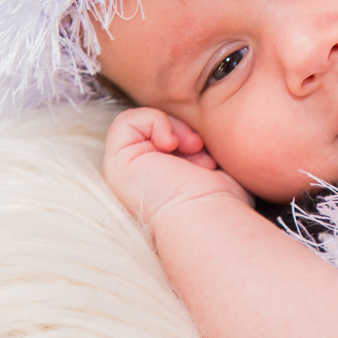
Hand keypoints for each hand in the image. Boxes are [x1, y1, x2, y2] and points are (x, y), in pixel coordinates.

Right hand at [103, 107, 252, 227]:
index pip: (169, 137)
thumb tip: (199, 133)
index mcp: (160, 181)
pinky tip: (172, 144)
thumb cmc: (221, 203)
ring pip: (142, 123)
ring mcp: (126, 171)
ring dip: (173, 126)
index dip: (191, 136)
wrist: (207, 217)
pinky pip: (127, 121)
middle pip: (157, 128)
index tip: (210, 158)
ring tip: (192, 147)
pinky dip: (155, 121)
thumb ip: (202, 151)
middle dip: (185, 131)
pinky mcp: (117, 163)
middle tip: (201, 150)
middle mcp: (140, 177)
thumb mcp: (216, 169)